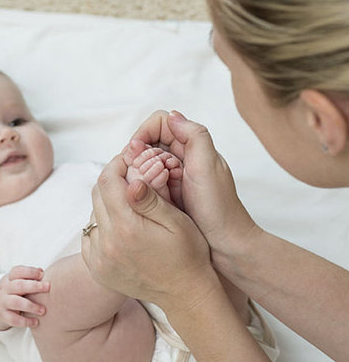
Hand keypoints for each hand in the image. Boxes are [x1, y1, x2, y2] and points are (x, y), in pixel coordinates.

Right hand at [0, 265, 49, 330]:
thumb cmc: (12, 291)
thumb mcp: (16, 281)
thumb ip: (28, 277)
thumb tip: (42, 272)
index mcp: (9, 278)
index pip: (17, 271)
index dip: (30, 271)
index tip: (42, 275)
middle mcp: (5, 289)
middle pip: (18, 285)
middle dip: (34, 286)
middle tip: (48, 287)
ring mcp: (3, 302)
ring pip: (16, 302)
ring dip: (31, 306)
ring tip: (43, 310)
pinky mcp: (3, 316)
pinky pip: (13, 319)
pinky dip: (25, 321)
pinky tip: (36, 322)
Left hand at [82, 153, 220, 312]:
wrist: (184, 294)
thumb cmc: (187, 255)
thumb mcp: (177, 223)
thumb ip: (151, 200)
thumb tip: (131, 180)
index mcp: (127, 227)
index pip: (108, 181)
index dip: (117, 164)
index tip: (129, 160)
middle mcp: (107, 243)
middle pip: (97, 194)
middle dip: (112, 180)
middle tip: (130, 177)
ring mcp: (98, 258)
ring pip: (92, 213)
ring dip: (107, 203)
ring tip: (129, 204)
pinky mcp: (96, 268)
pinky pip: (89, 235)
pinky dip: (101, 225)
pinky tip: (121, 226)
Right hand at [125, 110, 258, 255]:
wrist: (226, 245)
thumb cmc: (219, 208)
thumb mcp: (208, 166)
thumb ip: (194, 136)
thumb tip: (173, 115)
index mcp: (193, 146)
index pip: (160, 123)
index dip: (144, 132)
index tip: (135, 150)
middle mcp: (183, 158)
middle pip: (148, 142)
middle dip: (139, 154)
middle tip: (139, 173)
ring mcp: (173, 176)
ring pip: (144, 163)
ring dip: (139, 172)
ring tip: (144, 188)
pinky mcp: (167, 194)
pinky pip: (145, 182)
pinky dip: (141, 187)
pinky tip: (144, 198)